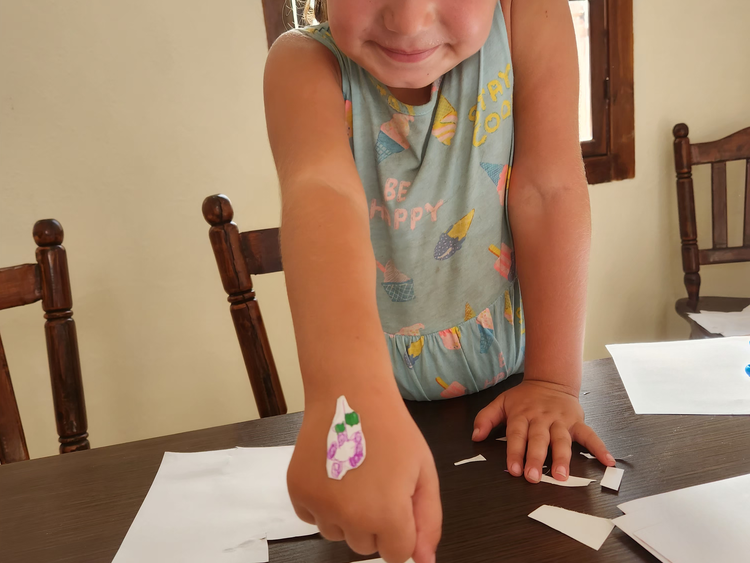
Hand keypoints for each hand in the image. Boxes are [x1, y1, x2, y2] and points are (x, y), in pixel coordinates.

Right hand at [288, 395, 440, 562]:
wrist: (351, 394)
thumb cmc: (393, 431)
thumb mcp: (424, 473)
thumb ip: (428, 522)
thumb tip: (423, 562)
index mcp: (386, 514)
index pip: (396, 553)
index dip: (402, 528)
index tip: (399, 500)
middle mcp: (349, 517)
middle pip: (365, 546)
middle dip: (374, 523)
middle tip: (377, 481)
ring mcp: (319, 506)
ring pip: (337, 534)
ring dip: (347, 516)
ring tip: (355, 474)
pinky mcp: (297, 493)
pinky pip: (313, 518)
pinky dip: (323, 504)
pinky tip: (334, 472)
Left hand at [471, 380, 614, 482]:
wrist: (550, 380)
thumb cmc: (524, 397)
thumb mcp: (501, 402)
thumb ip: (486, 418)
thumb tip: (475, 436)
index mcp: (522, 414)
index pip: (517, 434)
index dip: (515, 452)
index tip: (514, 469)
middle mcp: (541, 418)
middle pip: (538, 439)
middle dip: (536, 458)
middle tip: (534, 477)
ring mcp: (561, 420)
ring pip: (561, 440)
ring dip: (562, 457)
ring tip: (561, 475)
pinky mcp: (577, 421)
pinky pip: (590, 435)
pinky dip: (599, 447)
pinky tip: (607, 461)